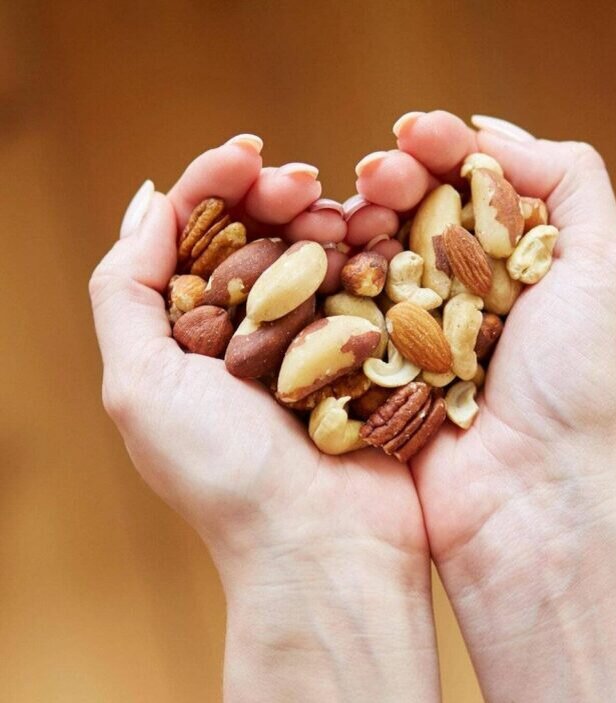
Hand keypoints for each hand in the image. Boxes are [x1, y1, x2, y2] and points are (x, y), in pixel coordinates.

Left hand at [89, 137, 438, 701]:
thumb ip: (125, 289)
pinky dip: (375, 250)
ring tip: (343, 205)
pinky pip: (372, 287)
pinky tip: (381, 230)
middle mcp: (254, 334)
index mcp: (193, 336)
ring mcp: (318, 343)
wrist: (325, 547)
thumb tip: (147, 200)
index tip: (246, 154)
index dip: (215, 185)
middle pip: (263, 235)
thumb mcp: (139, 385)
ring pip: (322, 254)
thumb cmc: (225, 474)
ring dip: (330, 215)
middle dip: (277, 195)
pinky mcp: (372, 356)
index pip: (198, 236)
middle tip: (304, 182)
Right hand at [356, 112, 615, 700]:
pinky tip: (326, 247)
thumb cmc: (574, 384)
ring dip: (358, 217)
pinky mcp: (373, 365)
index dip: (442, 149)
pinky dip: (332, 271)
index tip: (414, 131)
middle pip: (416, 213)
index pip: (471, 185)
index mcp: (516, 266)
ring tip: (353, 202)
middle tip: (378, 170)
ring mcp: (414, 329)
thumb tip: (490, 134)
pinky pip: (343, 307)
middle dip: (396, 178)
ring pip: (374, 254)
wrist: (525, 495)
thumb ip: (570, 180)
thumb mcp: (606, 266)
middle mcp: (463, 294)